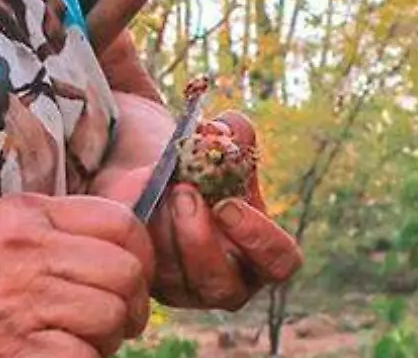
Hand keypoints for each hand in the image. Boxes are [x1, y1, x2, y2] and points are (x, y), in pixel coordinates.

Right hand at [0, 192, 154, 357]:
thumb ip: (60, 220)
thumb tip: (134, 206)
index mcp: (28, 216)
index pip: (122, 222)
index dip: (141, 254)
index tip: (130, 277)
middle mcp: (28, 252)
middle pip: (125, 273)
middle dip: (129, 302)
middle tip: (113, 320)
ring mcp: (21, 304)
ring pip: (109, 318)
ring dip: (104, 339)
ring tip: (78, 341)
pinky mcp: (15, 353)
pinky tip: (56, 357)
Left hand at [91, 102, 303, 310]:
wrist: (155, 178)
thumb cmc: (205, 169)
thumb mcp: (221, 148)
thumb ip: (232, 133)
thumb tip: (221, 128)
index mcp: (261, 254)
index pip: (279, 262)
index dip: (257, 238)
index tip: (227, 204)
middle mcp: (228, 282)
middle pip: (221, 284)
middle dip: (199, 237)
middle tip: (182, 191)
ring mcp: (186, 289)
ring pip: (177, 280)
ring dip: (166, 232)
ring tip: (160, 189)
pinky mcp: (151, 285)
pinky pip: (144, 267)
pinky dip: (140, 229)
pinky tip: (138, 195)